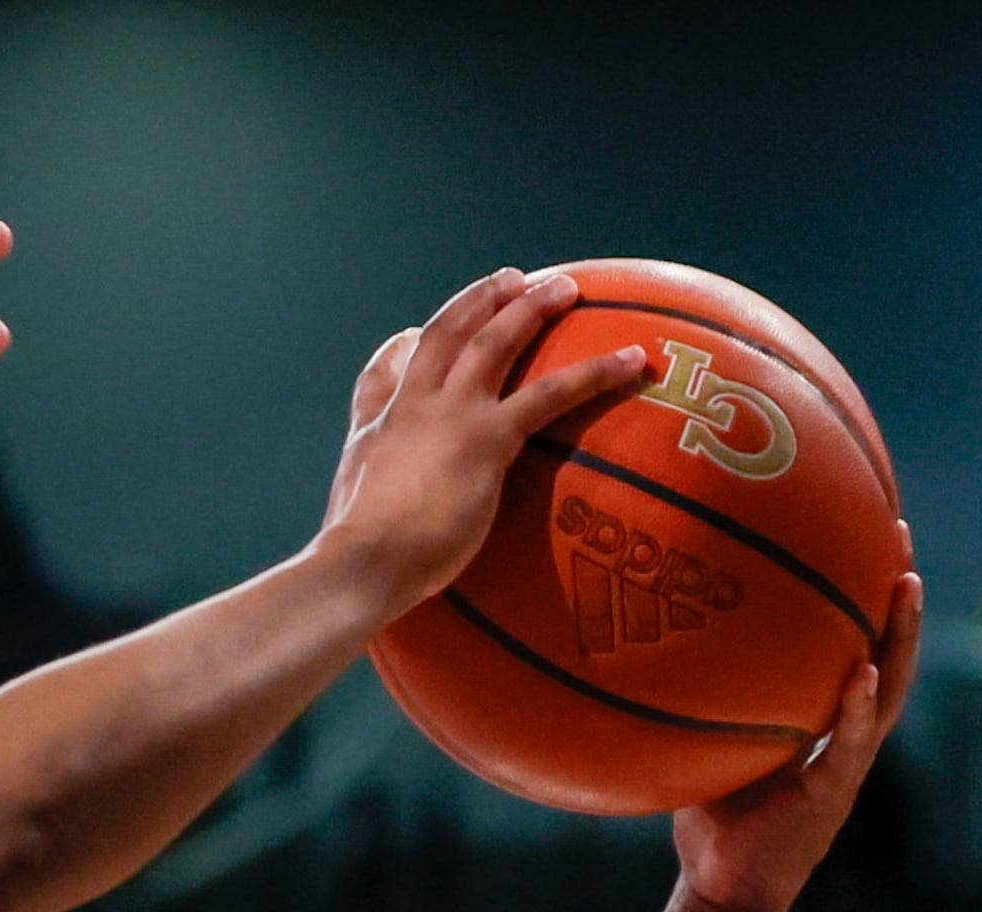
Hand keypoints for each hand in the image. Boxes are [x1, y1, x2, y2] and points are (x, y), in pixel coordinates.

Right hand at [313, 270, 648, 620]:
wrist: (362, 562)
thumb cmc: (357, 557)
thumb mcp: (349, 512)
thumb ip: (367, 494)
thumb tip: (370, 513)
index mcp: (378, 422)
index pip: (388, 369)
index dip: (402, 347)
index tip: (409, 334)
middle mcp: (413, 403)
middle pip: (448, 333)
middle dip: (480, 300)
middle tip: (512, 279)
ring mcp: (450, 414)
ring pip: (495, 342)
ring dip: (532, 307)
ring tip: (567, 288)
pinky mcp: (487, 438)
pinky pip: (551, 393)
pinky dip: (595, 371)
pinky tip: (633, 360)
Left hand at [665, 566, 921, 911]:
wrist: (721, 891)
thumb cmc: (712, 824)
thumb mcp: (709, 747)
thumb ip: (704, 702)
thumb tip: (658, 639)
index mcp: (821, 724)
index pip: (853, 648)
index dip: (863, 598)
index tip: (865, 537)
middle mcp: (844, 736)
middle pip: (886, 652)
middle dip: (895, 595)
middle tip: (898, 534)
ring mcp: (845, 764)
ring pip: (889, 690)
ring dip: (900, 637)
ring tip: (906, 585)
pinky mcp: (832, 795)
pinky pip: (852, 744)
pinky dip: (860, 708)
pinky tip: (865, 672)